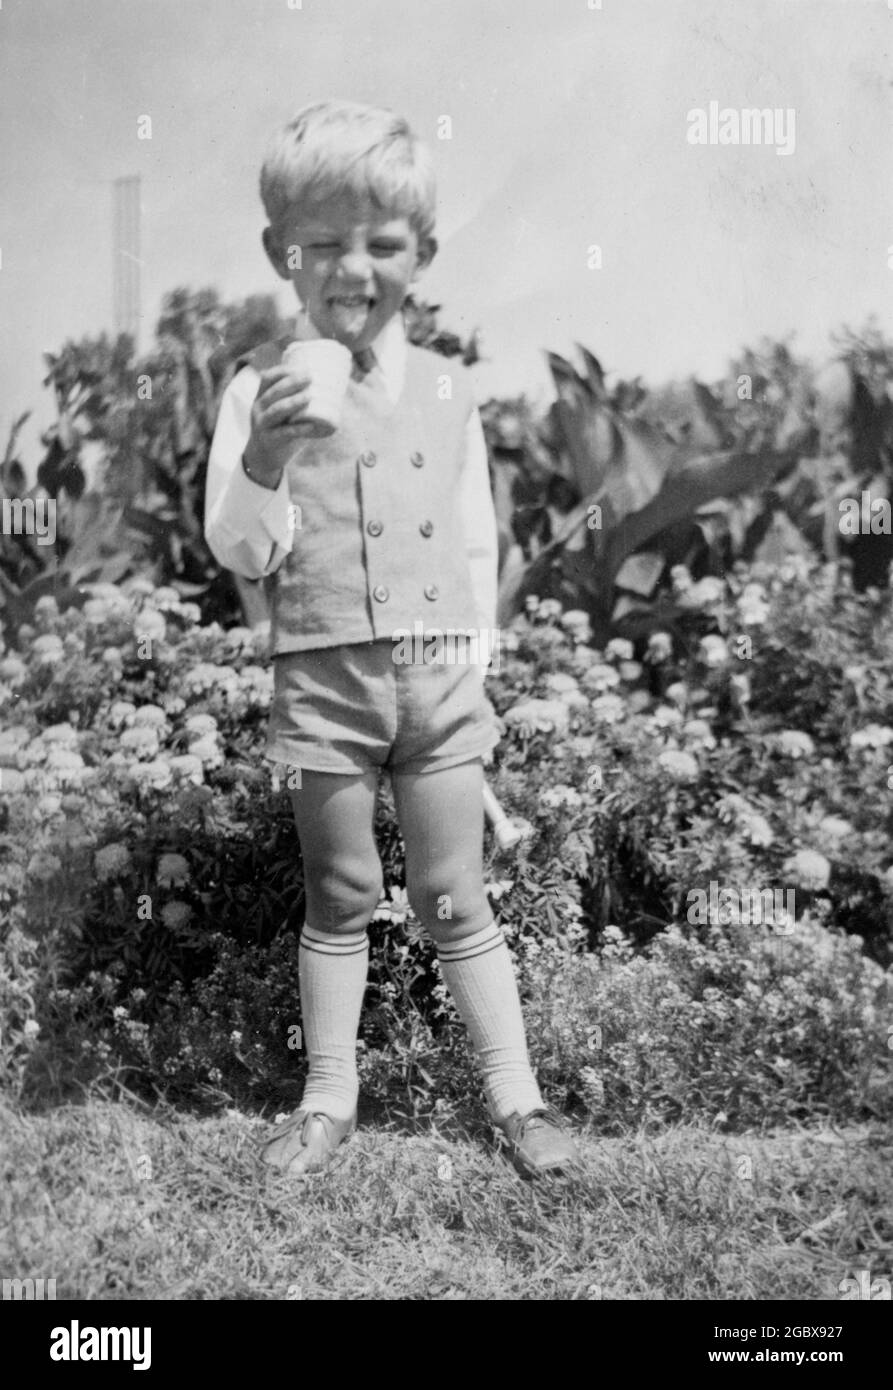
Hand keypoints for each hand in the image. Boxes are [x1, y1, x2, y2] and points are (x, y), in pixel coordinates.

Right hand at [244, 365, 317, 484]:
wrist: (263, 457)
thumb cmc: (279, 429)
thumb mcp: (281, 412)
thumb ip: (295, 400)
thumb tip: (328, 386)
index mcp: (261, 397)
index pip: (267, 378)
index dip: (283, 371)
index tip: (301, 367)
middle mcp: (258, 409)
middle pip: (274, 392)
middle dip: (292, 383)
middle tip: (310, 377)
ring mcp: (262, 425)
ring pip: (277, 410)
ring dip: (294, 402)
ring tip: (309, 396)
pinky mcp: (270, 440)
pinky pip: (284, 433)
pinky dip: (299, 429)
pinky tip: (311, 425)